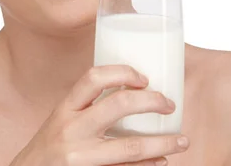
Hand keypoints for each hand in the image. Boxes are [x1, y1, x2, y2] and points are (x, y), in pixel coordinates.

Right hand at [10, 65, 188, 165]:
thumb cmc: (49, 149)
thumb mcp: (60, 122)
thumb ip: (86, 110)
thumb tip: (131, 97)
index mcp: (64, 109)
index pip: (94, 78)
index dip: (123, 72)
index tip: (143, 78)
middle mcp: (71, 130)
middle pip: (119, 106)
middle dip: (153, 102)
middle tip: (169, 105)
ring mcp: (82, 158)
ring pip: (132, 147)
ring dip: (164, 143)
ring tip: (181, 141)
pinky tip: (160, 162)